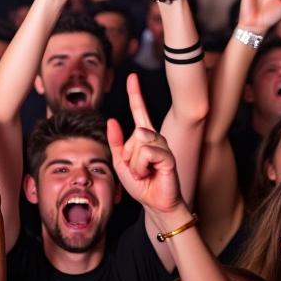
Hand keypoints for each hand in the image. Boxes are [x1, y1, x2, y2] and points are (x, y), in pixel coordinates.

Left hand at [106, 74, 182, 215]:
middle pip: (133, 133)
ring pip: (139, 141)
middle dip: (127, 155)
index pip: (139, 111)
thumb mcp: (120, 163)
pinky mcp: (168, 156)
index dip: (136, 94)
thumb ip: (116, 142)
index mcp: (144, 138)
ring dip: (134, 163)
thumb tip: (111, 120)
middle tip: (137, 170)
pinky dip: (141, 166)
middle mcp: (155, 137)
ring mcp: (163, 145)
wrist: (155, 204)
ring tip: (143, 173)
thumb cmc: (141, 185)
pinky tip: (150, 174)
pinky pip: (146, 152)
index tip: (132, 77)